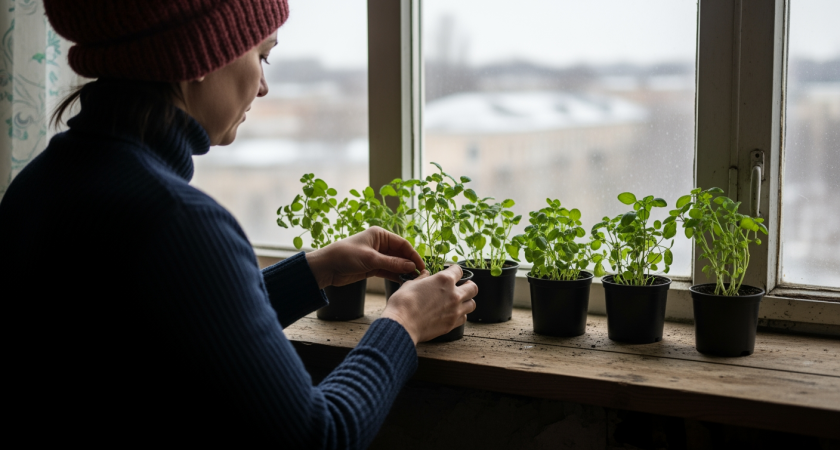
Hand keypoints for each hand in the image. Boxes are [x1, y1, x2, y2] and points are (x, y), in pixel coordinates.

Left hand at [305, 227, 424, 289]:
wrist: (326, 267)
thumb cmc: (346, 256)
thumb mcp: (370, 259)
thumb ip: (392, 263)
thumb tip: (411, 266)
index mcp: (380, 235)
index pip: (402, 244)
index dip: (413, 255)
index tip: (421, 266)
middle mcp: (380, 244)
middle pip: (400, 254)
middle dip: (409, 264)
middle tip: (420, 275)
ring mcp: (376, 256)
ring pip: (395, 263)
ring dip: (403, 271)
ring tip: (413, 280)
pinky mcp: (372, 267)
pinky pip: (388, 270)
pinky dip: (395, 275)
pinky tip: (403, 281)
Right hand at [380, 265, 477, 344]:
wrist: (402, 324)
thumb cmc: (404, 302)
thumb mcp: (411, 284)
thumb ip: (422, 279)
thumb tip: (426, 275)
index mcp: (444, 280)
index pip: (459, 270)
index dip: (455, 271)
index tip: (452, 273)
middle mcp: (454, 294)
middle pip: (473, 288)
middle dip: (468, 286)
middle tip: (462, 287)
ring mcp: (455, 310)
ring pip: (472, 304)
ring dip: (467, 301)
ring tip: (459, 302)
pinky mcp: (452, 324)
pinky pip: (464, 318)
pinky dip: (461, 315)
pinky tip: (452, 314)